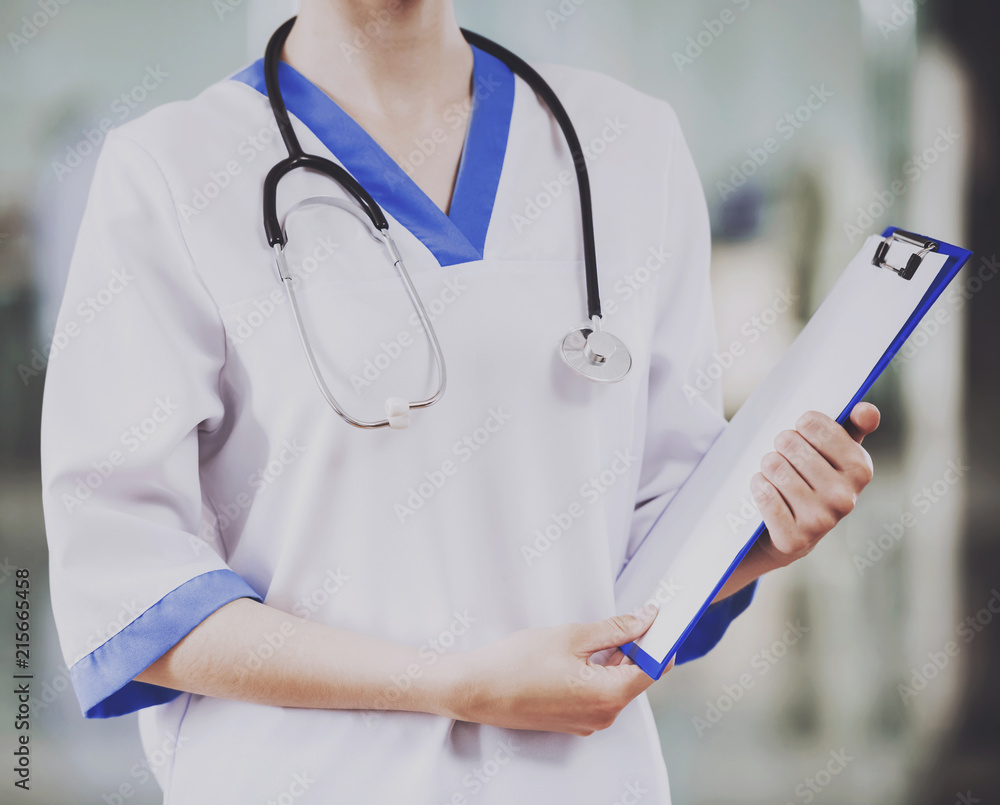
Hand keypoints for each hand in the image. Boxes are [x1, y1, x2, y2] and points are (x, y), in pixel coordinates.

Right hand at [441, 606, 667, 735]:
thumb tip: (646, 620)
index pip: (654, 669)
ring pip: (617, 685)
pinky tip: (584, 653)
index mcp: (608, 695)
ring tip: (600, 633)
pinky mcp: (574, 721)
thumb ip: (615, 629)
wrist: (476, 689)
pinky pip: (599, 695)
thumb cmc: (517, 663)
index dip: (661, 641)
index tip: (663, 619)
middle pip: (636, 677)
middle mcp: (603, 716)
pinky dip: (600, 673)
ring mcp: (588, 722)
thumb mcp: (572, 636)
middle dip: (638, 647)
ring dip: (616, 659)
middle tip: (632, 616)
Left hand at [751, 403, 878, 567]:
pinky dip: (758, 486)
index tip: (802, 432)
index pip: (812, 424)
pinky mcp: (793, 538)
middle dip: (781, 446)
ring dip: (767, 467)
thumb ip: (853, 426)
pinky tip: (767, 490)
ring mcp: (820, 520)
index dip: (801, 424)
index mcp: (860, 469)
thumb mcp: (837, 454)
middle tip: (786, 457)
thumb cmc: (815, 481)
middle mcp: (845, 497)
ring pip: (773, 466)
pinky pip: (763, 493)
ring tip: (776, 475)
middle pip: (789, 443)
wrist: (793, 534)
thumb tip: (866, 410)